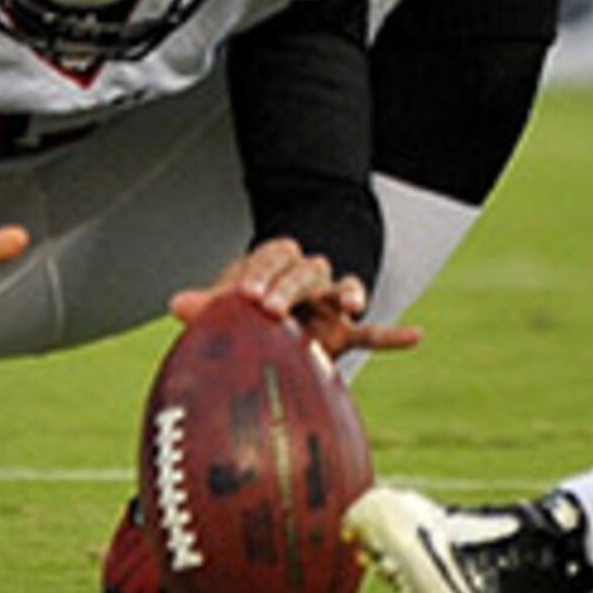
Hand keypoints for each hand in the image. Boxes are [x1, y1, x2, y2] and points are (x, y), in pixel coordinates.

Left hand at [170, 237, 420, 363]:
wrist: (268, 319)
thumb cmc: (242, 310)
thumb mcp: (225, 306)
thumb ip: (208, 307)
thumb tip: (176, 304)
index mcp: (274, 263)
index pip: (272, 257)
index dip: (259, 273)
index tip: (244, 296)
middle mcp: (305, 277)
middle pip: (307, 269)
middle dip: (289, 286)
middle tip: (269, 308)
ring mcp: (327, 303)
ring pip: (343, 287)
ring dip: (348, 292)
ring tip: (352, 303)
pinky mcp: (343, 332)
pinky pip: (372, 332)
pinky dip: (393, 335)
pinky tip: (416, 335)